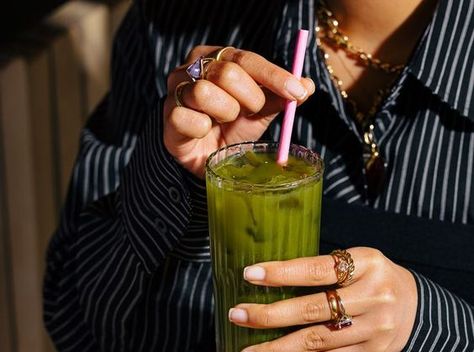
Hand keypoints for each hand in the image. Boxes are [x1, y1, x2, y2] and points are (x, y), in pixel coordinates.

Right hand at [163, 46, 314, 176]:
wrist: (207, 159)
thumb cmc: (231, 130)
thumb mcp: (259, 113)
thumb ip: (279, 98)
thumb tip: (307, 86)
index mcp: (218, 57)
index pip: (247, 59)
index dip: (274, 76)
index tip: (296, 91)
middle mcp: (194, 67)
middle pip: (228, 73)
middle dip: (249, 98)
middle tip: (251, 112)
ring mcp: (177, 90)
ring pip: (205, 93)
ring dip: (224, 114)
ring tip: (224, 123)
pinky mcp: (169, 117)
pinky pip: (188, 119)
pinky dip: (203, 130)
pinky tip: (205, 134)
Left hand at [228, 248, 417, 351]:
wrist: (419, 310)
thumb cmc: (375, 280)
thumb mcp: (359, 262)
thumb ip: (324, 270)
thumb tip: (267, 279)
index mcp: (367, 264)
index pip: (318, 269)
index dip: (283, 273)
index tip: (250, 275)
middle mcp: (372, 297)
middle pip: (313, 310)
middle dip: (270, 316)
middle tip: (238, 316)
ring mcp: (372, 329)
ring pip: (315, 341)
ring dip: (276, 350)